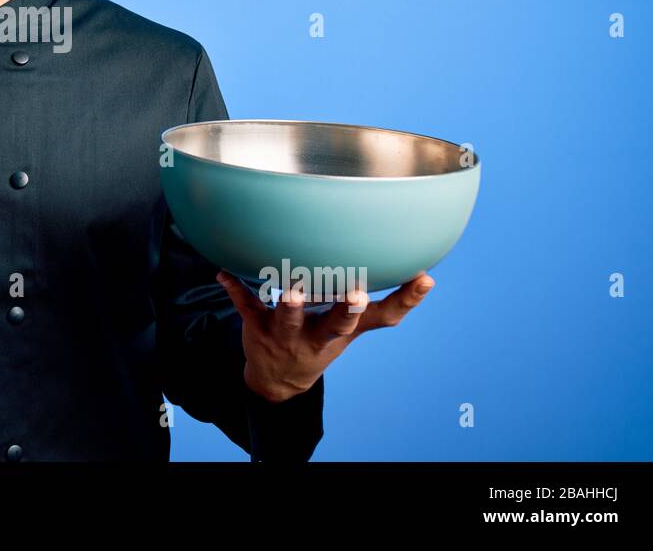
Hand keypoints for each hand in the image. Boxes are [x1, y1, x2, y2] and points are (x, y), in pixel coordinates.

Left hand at [216, 270, 435, 403]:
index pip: (381, 317)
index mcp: (345, 330)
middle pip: (336, 325)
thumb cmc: (322, 339)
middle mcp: (319, 335)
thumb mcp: (354, 329)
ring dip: (289, 305)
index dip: (404, 300)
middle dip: (345, 311)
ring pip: (288, 320)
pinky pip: (246, 307)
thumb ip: (387, 305)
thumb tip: (427, 276)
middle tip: (354, 293)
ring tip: (291, 288)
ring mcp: (287, 334)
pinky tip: (224, 273)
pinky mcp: (258, 327)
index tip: (423, 278)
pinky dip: (235, 290)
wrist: (278, 379)